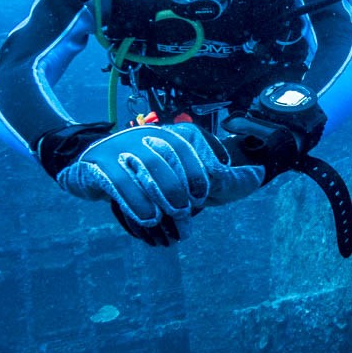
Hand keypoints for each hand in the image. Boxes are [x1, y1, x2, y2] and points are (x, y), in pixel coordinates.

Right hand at [56, 124, 262, 245]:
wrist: (92, 166)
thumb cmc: (152, 175)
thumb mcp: (190, 173)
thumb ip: (223, 177)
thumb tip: (259, 174)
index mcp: (175, 134)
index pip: (189, 147)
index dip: (197, 173)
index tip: (202, 197)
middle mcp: (148, 135)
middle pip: (167, 156)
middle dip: (178, 186)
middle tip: (185, 211)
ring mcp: (122, 147)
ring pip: (144, 168)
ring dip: (159, 194)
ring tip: (168, 216)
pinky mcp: (99, 164)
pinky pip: (119, 182)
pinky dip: (135, 201)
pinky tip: (148, 219)